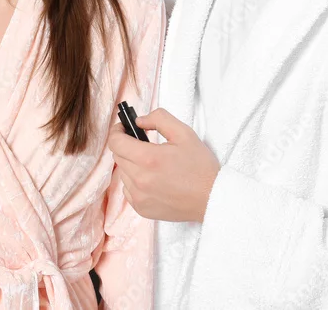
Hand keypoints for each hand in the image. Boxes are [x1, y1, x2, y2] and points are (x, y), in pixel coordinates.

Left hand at [107, 108, 220, 222]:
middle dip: (126, 146)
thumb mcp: (184, 133)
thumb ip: (158, 119)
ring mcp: (139, 197)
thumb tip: (139, 121)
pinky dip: (135, 182)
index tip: (122, 128)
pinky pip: (127, 189)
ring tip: (151, 164)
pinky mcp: (141, 209)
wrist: (212, 199)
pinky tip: (152, 180)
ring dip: (131, 164)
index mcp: (149, 159)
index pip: (116, 142)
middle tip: (141, 144)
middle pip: (118, 156)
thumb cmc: (200, 167)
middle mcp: (140, 179)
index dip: (117, 131)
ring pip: (122, 173)